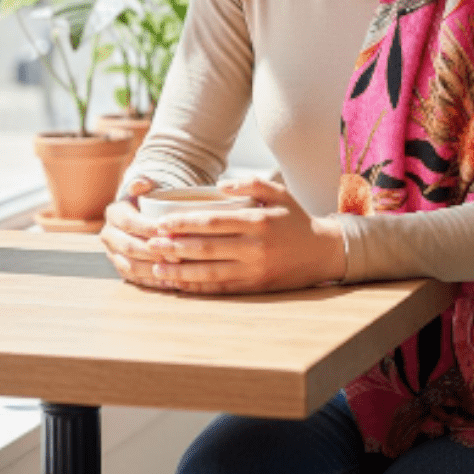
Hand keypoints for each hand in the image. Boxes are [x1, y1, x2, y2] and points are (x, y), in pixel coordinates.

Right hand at [100, 176, 167, 288]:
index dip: (148, 227)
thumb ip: (144, 184)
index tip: (168, 231)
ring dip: (153, 269)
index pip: (129, 222)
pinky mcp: (121, 269)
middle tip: (176, 254)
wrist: (144, 217)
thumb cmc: (151, 202)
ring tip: (175, 269)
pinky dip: (153, 281)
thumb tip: (140, 185)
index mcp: (114, 213)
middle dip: (153, 251)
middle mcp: (108, 235)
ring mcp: (113, 254)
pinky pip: (136, 279)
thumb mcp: (148, 189)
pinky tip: (171, 281)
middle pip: (130, 246)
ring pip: (131, 266)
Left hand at [142, 174, 346, 294]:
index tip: (163, 223)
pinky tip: (180, 284)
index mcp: (258, 221)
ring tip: (157, 267)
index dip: (185, 223)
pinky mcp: (255, 288)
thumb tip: (219, 185)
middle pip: (207, 248)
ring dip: (181, 271)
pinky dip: (198, 288)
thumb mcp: (279, 193)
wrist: (321, 252)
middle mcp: (256, 247)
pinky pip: (220, 289)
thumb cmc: (295, 219)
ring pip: (210, 272)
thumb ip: (250, 184)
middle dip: (175, 247)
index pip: (214, 222)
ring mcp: (255, 270)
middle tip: (151, 244)